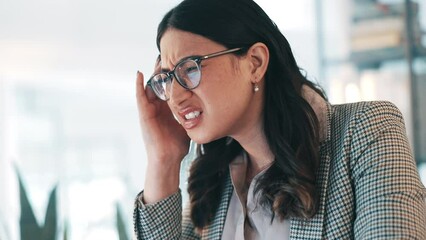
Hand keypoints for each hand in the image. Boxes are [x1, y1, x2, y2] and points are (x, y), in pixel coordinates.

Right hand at [136, 58, 189, 202]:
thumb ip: (192, 114)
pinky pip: (139, 97)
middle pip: (159, 83)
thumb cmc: (177, 145)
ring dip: (153, 74)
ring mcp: (149, 110)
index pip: (169, 87)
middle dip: (164, 70)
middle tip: (169, 55)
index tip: (180, 61)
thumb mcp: (188, 124)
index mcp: (167, 108)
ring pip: (150, 87)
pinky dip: (138, 86)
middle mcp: (157, 107)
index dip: (173, 75)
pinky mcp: (144, 115)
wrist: (168, 159)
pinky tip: (139, 74)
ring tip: (158, 59)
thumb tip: (208, 107)